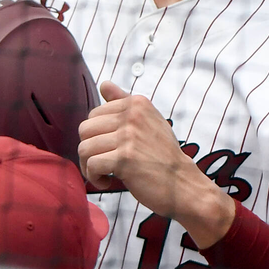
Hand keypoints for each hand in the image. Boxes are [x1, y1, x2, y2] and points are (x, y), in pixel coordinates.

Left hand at [78, 81, 234, 248]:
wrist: (183, 184)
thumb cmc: (163, 156)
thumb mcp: (149, 121)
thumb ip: (124, 102)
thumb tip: (104, 83)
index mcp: (137, 103)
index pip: (94, 114)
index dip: (96, 135)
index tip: (109, 149)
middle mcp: (133, 115)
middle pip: (85, 129)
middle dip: (89, 150)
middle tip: (102, 164)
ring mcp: (129, 136)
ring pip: (85, 148)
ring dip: (89, 166)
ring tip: (103, 174)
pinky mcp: (125, 158)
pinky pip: (91, 164)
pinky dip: (94, 177)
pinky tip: (106, 181)